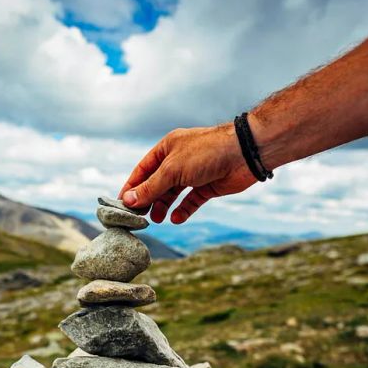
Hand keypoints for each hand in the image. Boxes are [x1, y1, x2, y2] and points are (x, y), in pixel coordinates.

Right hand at [118, 124, 256, 223]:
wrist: (245, 153)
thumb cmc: (206, 153)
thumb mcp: (172, 170)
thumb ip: (150, 188)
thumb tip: (128, 201)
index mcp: (167, 148)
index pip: (143, 169)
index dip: (132, 186)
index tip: (122, 204)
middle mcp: (179, 160)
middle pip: (157, 183)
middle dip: (148, 199)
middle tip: (139, 217)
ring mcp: (194, 173)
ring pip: (173, 193)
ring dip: (164, 206)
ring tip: (157, 219)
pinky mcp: (208, 186)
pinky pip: (191, 200)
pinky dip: (183, 210)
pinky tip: (176, 219)